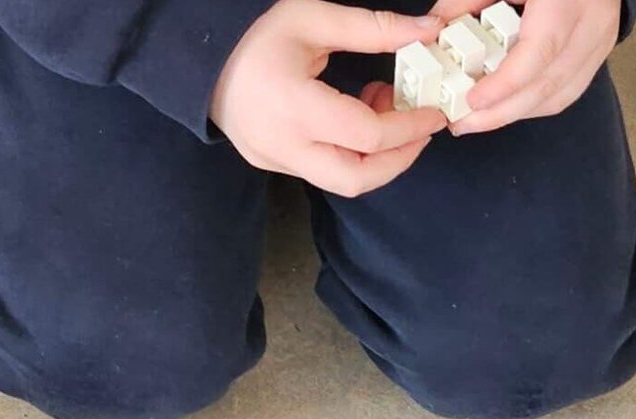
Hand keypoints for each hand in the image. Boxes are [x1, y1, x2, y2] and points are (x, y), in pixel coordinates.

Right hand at [210, 0, 447, 196]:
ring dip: (375, 157)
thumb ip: (373, 28)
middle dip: (400, 158)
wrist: (202, 62)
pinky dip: (350, 152)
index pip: (367, 136)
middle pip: (356, 178)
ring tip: (382, 111)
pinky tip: (353, 116)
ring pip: (341, 181)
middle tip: (420, 129)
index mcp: (293, 106)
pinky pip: (322, 171)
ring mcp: (274, 160)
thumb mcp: (313, 19)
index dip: (410, 127)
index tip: (433, 110)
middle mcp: (283, 144)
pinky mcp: (271, 164)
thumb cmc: (255, 37)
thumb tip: (428, 30)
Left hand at [434, 0, 620, 134]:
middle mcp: (590, 23)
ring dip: (515, 113)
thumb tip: (435, 26)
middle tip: (463, 123)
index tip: (473, 101)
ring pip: (559, 95)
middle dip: (501, 112)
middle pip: (547, 84)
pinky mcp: (597, 53)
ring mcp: (598, 42)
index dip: (505, 83)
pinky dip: (533, 104)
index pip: (539, 52)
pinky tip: (506, 107)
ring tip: (477, 120)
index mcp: (566, 0)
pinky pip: (566, 91)